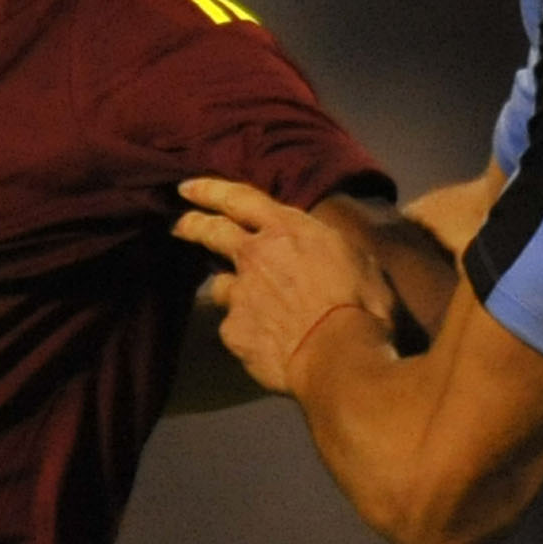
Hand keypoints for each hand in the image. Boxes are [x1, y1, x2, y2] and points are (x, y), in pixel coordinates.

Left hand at [173, 177, 398, 395]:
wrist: (340, 355)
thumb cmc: (362, 306)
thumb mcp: (356, 260)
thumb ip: (324, 250)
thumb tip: (320, 252)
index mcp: (288, 230)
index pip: (239, 198)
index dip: (211, 191)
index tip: (188, 188)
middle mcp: (256, 256)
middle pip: (212, 232)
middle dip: (192, 225)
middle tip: (180, 225)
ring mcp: (240, 294)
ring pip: (223, 287)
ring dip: (232, 292)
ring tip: (252, 307)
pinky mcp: (234, 331)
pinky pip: (235, 328)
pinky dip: (246, 332)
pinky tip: (266, 343)